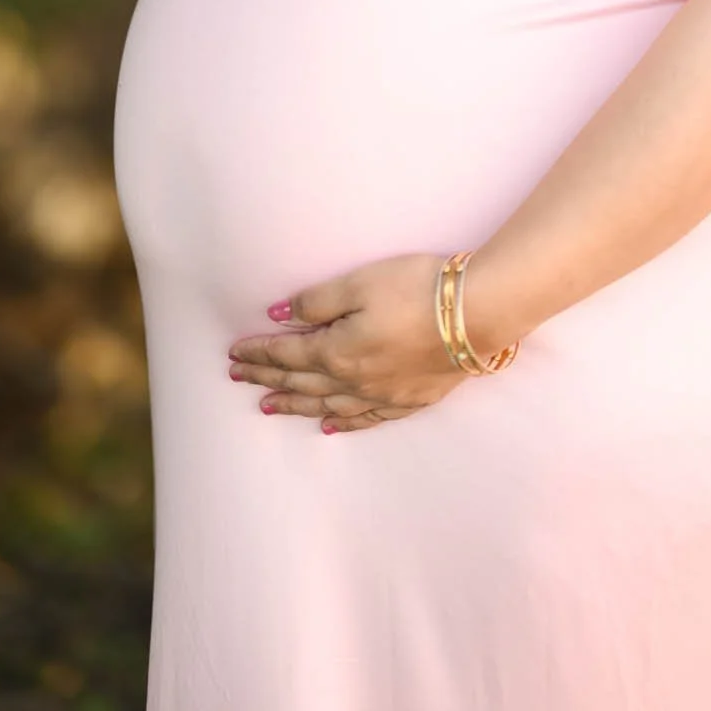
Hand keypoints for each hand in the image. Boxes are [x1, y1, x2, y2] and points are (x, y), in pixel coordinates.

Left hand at [228, 253, 469, 433]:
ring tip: (269, 406)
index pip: (287, 353)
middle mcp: (353, 382)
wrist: (476, 315)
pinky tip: (328, 427)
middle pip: (300, 382)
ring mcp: (381, 396)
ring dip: (295, 405)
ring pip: (326, 406)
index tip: (235, 352)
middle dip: (266, 378)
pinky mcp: (407, 401)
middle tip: (238, 378)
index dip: (259, 352)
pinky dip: (341, 424)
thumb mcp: (360, 282)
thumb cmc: (417, 289)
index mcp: (337, 352)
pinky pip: (364, 420)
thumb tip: (278, 316)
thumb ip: (316, 301)